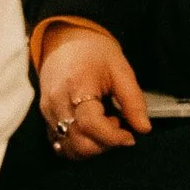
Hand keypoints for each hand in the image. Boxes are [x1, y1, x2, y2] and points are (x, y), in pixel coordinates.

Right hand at [33, 24, 147, 156]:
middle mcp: (57, 103)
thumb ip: (133, 100)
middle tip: (118, 126)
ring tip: (105, 126)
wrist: (63, 40)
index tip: (131, 137)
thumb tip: (144, 128)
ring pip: (69, 148)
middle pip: (79, 142)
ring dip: (93, 148)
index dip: (113, 137)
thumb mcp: (120, 69)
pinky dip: (79, 146)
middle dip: (105, 144)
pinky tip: (92, 131)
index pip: (91, 124)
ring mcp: (48, 112)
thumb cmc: (94, 52)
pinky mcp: (45, 118)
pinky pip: (60, 144)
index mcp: (77, 86)